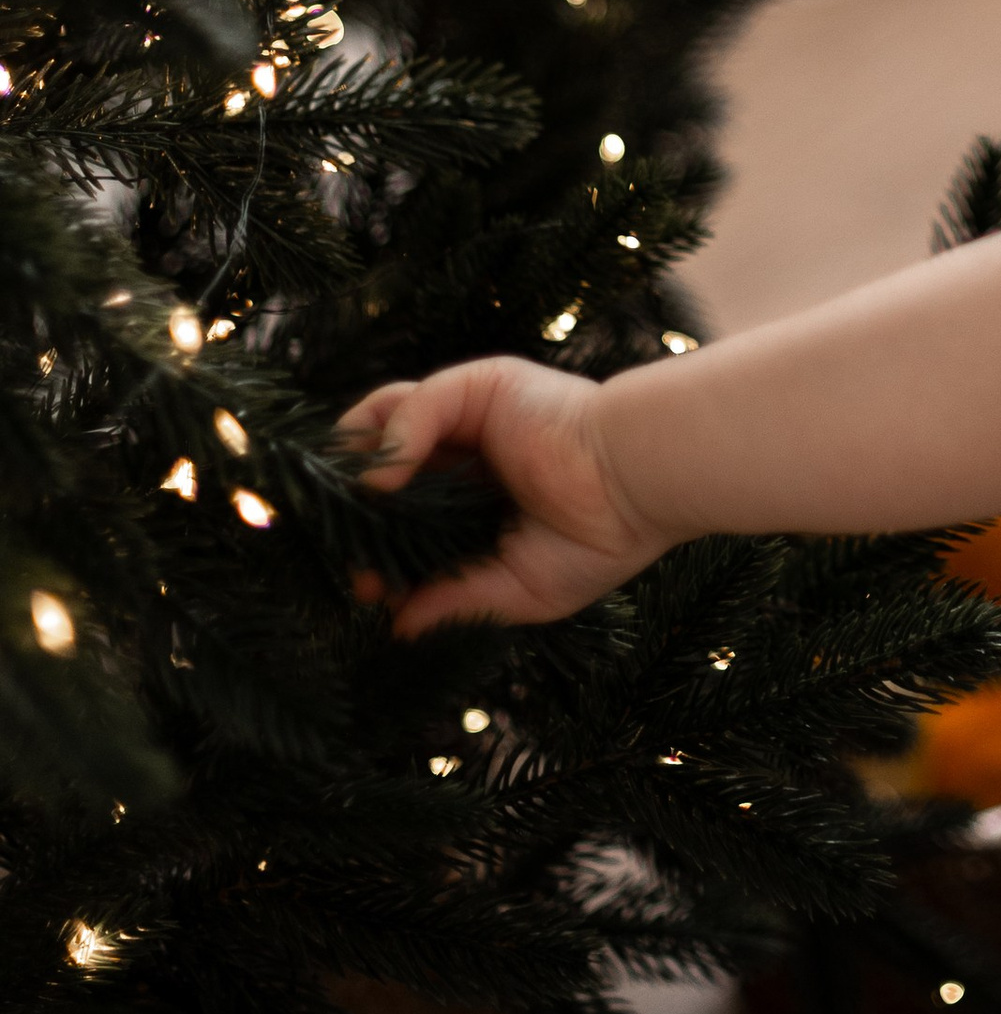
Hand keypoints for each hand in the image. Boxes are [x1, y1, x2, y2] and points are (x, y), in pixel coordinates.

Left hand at [338, 358, 677, 633]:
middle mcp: (475, 450)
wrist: (641, 489)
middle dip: (358, 505)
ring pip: (391, 418)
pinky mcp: (483, 387)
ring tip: (349, 507)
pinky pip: (420, 402)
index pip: (411, 509)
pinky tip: (383, 484)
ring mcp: (477, 414)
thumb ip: (456, 600)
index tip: (367, 587)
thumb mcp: (517, 587)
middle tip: (346, 549)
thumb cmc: (601, 538)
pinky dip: (393, 440)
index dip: (380, 545)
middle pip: (389, 461)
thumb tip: (398, 626)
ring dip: (360, 462)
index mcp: (486, 495)